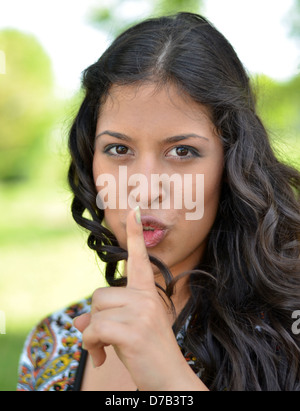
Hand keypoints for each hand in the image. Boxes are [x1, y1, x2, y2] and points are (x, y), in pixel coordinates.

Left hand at [74, 207, 206, 390]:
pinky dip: (90, 345)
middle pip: (99, 294)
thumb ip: (102, 319)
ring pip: (95, 311)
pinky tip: (102, 357)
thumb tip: (77, 321)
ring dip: (93, 335)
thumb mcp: (124, 330)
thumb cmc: (147, 353)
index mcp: (148, 293)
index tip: (133, 209)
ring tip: (106, 350)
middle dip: (96, 319)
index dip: (135, 235)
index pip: (139, 259)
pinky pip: (94, 329)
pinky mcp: (133, 330)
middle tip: (105, 340)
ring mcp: (142, 311)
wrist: (169, 380)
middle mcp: (147, 296)